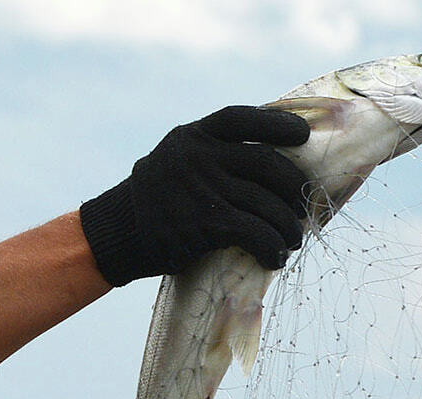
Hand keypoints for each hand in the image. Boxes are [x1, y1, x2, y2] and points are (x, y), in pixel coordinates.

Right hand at [80, 105, 310, 285]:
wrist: (119, 233)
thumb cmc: (159, 201)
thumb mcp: (177, 161)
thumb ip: (212, 154)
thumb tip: (274, 165)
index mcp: (194, 136)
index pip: (242, 119)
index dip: (277, 124)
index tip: (302, 136)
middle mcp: (199, 156)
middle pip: (267, 163)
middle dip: (293, 188)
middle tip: (299, 207)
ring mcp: (203, 188)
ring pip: (267, 204)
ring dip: (287, 226)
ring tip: (291, 239)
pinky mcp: (205, 223)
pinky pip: (255, 233)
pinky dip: (272, 247)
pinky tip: (275, 258)